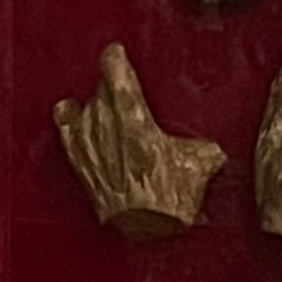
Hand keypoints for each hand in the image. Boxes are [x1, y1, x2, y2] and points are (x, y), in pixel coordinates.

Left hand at [54, 45, 224, 237]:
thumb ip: (206, 149)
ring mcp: (87, 142)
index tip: (118, 52)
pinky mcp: (78, 162)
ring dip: (93, 105)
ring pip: (82, 107)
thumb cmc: (168, 193)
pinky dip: (69, 120)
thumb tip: (216, 150)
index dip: (115, 57)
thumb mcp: (198, 164)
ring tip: (105, 107)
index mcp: (132, 113)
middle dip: (109, 83)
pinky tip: (73, 115)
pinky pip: (65, 130)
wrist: (143, 228)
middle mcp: (104, 122)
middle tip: (121, 86)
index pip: (114, 69)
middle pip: (99, 87)